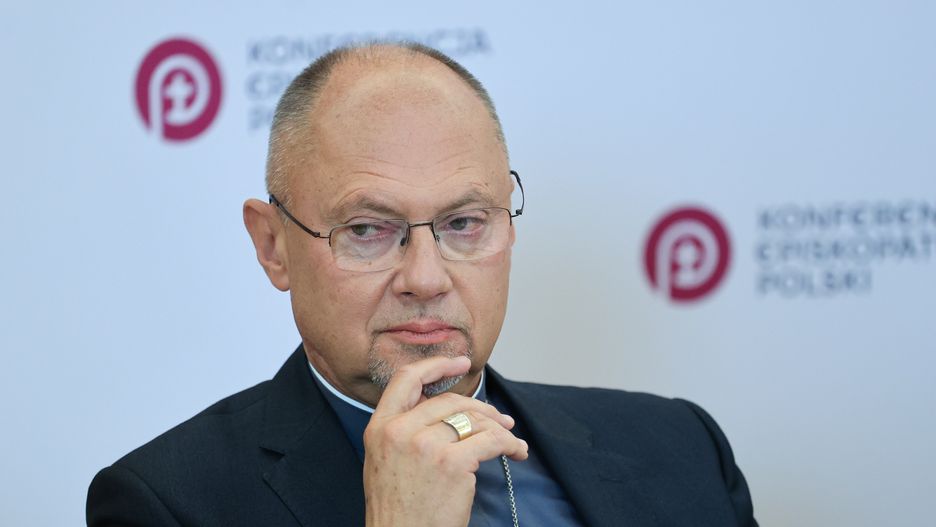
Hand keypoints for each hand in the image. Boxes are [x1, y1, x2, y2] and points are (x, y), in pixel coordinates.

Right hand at [362, 356, 527, 526]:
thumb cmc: (398, 510)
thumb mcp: (385, 461)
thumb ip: (405, 430)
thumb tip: (443, 407)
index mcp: (379, 428)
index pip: (406, 379)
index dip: (436, 365)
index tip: (460, 362)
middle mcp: (399, 431)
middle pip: (450, 401)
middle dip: (482, 409)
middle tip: (500, 420)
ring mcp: (425, 446)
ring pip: (474, 419)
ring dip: (499, 428)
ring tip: (512, 440)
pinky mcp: (451, 463)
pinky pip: (491, 441)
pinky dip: (510, 444)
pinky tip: (516, 452)